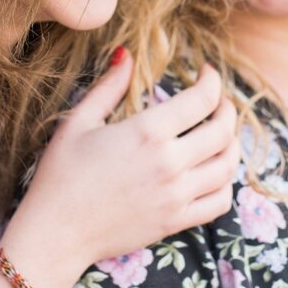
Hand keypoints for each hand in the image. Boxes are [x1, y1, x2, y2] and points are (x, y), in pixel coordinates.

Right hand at [4, 55, 239, 287]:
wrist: (56, 233)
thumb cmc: (60, 175)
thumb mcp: (79, 122)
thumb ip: (109, 87)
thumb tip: (126, 54)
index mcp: (147, 133)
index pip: (202, 100)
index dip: (212, 81)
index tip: (206, 73)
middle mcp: (169, 164)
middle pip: (223, 131)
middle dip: (227, 109)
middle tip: (219, 102)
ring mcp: (176, 196)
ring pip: (227, 166)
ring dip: (232, 144)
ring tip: (222, 134)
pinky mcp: (175, 222)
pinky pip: (219, 202)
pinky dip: (225, 184)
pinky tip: (214, 172)